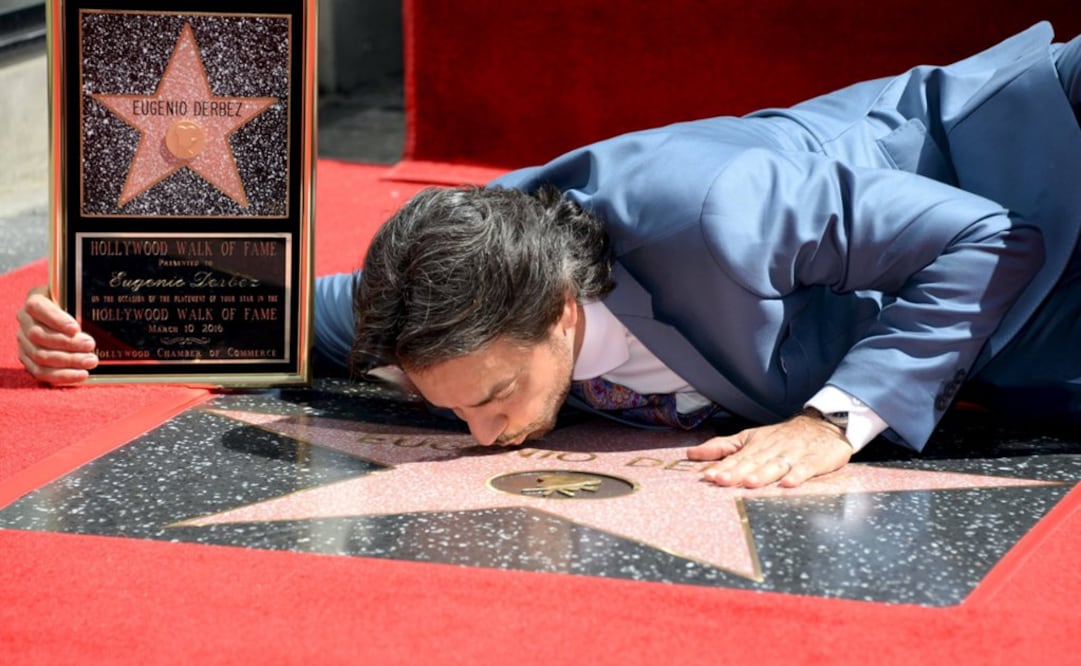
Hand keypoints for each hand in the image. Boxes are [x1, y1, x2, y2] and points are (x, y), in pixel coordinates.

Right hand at [15, 285, 98, 384]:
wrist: (64, 317)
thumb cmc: (75, 303)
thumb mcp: (77, 296)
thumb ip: (83, 298)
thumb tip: (104, 300)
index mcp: (35, 299)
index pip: (38, 308)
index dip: (56, 320)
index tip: (75, 329)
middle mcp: (25, 320)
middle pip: (39, 335)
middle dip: (67, 343)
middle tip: (91, 345)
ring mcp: (24, 341)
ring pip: (40, 355)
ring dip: (68, 361)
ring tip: (91, 361)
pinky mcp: (28, 358)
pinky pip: (40, 372)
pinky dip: (62, 375)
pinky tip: (81, 374)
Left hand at [686, 414, 853, 487]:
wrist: (823, 425)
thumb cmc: (781, 437)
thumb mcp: (750, 437)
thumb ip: (722, 447)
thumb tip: (692, 454)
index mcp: (756, 444)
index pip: (737, 458)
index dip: (723, 467)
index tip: (708, 476)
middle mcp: (773, 449)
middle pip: (754, 462)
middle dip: (738, 472)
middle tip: (722, 480)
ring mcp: (794, 454)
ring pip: (777, 465)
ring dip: (764, 474)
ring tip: (750, 482)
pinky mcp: (815, 460)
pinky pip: (807, 468)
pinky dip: (798, 475)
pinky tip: (789, 483)